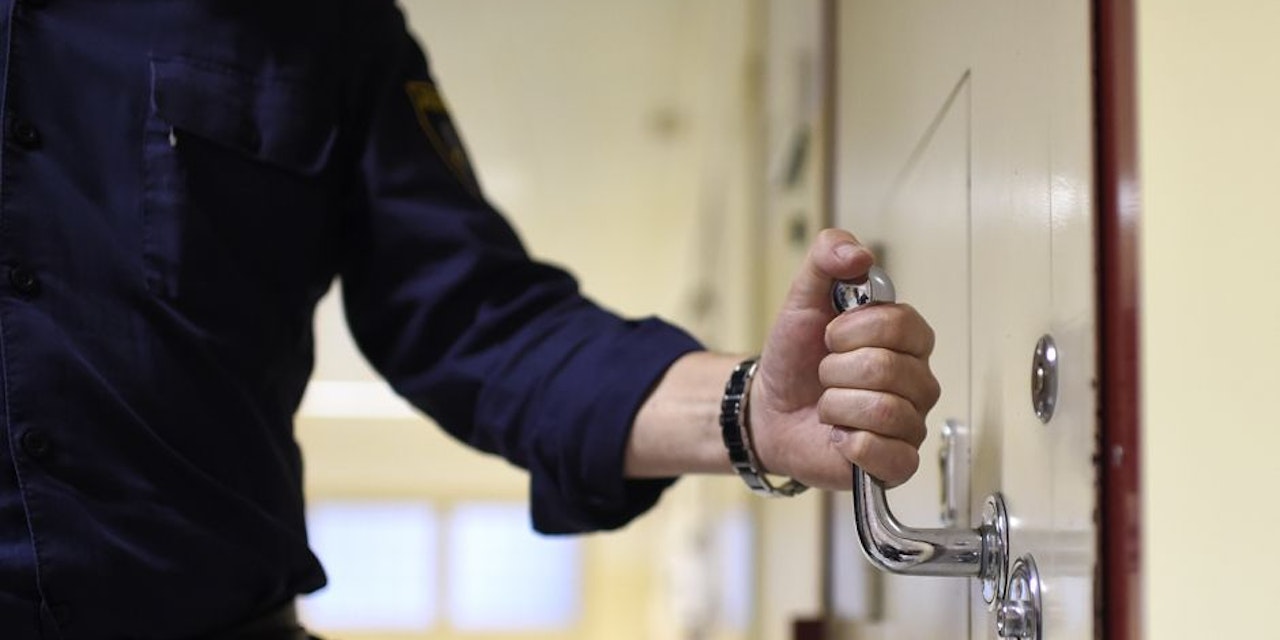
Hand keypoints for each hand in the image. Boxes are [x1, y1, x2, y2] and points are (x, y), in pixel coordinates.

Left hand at [748, 229, 940, 489]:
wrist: (769, 410)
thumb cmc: (796, 357)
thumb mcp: (803, 297)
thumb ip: (827, 259)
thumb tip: (857, 254)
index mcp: (907, 338)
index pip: (900, 324)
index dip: (853, 330)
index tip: (829, 336)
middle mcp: (919, 380)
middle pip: (887, 368)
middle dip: (835, 370)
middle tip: (825, 375)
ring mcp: (912, 423)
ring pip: (885, 411)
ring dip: (836, 406)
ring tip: (828, 406)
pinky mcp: (899, 464)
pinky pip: (890, 455)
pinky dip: (851, 444)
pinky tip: (839, 437)